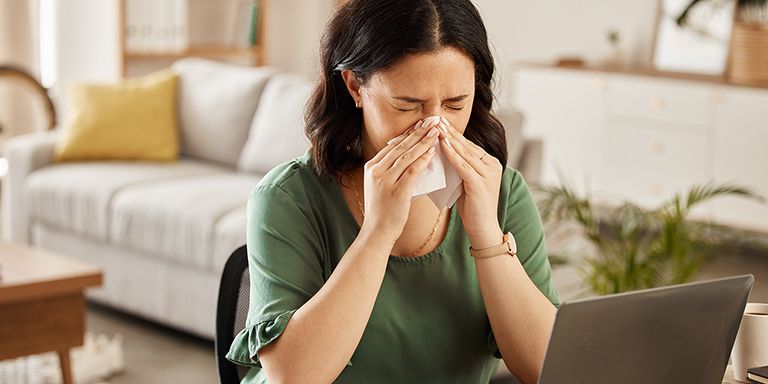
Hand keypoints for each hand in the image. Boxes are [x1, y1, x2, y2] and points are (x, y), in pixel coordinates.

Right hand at [359, 118, 440, 242]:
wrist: (377, 233)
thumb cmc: (383, 211)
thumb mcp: (383, 186)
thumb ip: (393, 171)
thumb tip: (411, 158)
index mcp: (371, 167)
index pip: (393, 145)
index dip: (409, 133)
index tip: (422, 123)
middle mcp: (376, 171)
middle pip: (400, 146)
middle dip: (418, 132)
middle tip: (432, 119)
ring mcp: (384, 180)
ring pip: (406, 155)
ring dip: (423, 141)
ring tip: (436, 131)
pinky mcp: (396, 191)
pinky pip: (411, 171)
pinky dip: (423, 159)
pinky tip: (433, 151)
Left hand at [437, 117, 503, 248]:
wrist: (483, 230)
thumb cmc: (472, 208)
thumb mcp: (465, 182)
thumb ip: (459, 167)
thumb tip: (441, 152)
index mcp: (490, 163)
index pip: (467, 144)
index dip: (452, 133)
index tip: (438, 122)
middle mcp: (492, 165)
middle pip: (466, 145)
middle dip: (449, 131)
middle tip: (435, 117)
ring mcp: (488, 174)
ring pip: (464, 153)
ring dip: (448, 139)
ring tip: (435, 126)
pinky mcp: (480, 183)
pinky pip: (463, 165)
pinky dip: (451, 154)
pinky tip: (441, 145)